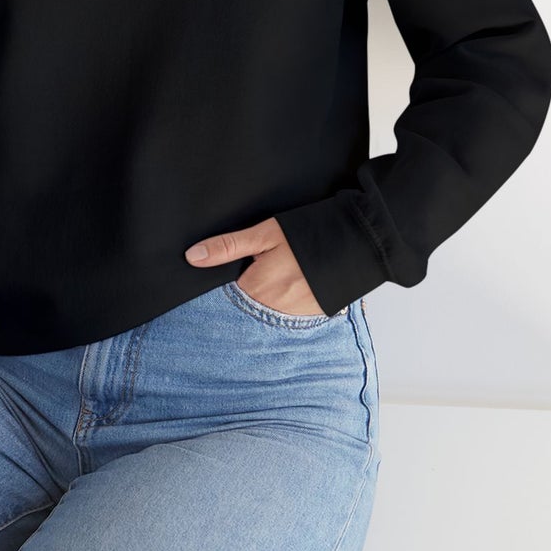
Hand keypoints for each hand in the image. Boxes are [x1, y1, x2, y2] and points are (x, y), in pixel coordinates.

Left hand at [184, 216, 325, 315]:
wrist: (358, 241)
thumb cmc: (308, 234)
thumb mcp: (265, 234)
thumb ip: (228, 247)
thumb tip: (192, 257)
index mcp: (257, 289)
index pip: (224, 299)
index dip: (220, 289)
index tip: (219, 285)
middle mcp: (273, 310)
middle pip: (244, 308)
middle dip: (240, 297)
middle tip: (255, 274)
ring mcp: (294, 317)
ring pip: (264, 314)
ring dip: (261, 303)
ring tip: (273, 280)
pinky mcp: (311, 317)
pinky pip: (285, 317)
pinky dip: (281, 306)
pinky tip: (288, 288)